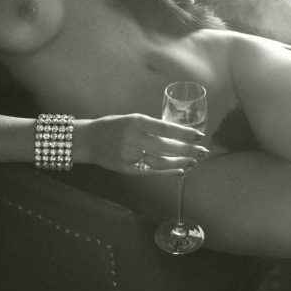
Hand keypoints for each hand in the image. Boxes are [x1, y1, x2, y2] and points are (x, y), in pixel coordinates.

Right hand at [77, 113, 208, 175]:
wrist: (87, 140)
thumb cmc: (112, 126)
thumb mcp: (131, 119)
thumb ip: (151, 126)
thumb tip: (177, 133)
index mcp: (136, 122)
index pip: (166, 128)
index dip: (185, 133)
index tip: (199, 135)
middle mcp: (134, 139)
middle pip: (167, 147)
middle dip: (188, 150)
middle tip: (203, 151)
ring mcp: (130, 156)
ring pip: (161, 162)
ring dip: (181, 162)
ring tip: (195, 161)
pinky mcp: (127, 169)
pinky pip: (152, 171)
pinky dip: (168, 171)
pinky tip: (181, 169)